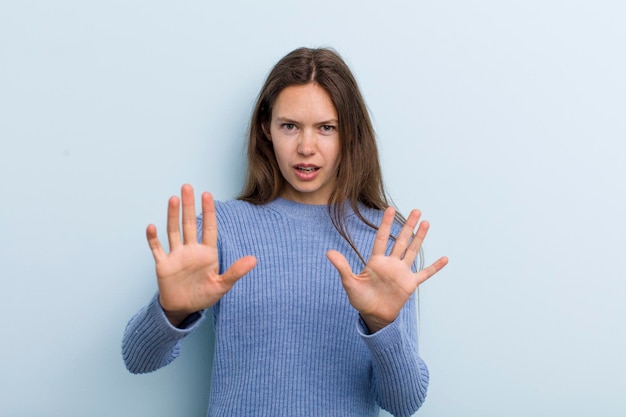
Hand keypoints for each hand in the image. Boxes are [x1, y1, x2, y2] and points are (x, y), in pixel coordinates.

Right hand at [146, 184, 256, 325]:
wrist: (184, 308)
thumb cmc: (204, 295)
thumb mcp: (222, 285)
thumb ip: (236, 272)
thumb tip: (254, 260)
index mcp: (207, 253)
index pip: (209, 227)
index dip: (208, 211)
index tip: (207, 195)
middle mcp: (191, 250)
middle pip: (189, 223)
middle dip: (189, 206)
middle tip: (188, 187)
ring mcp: (176, 256)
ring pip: (173, 231)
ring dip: (173, 216)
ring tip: (174, 199)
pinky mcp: (163, 265)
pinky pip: (157, 249)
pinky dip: (153, 239)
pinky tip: (152, 227)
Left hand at [326, 207, 447, 332]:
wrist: (373, 315)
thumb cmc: (360, 299)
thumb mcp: (349, 282)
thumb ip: (342, 267)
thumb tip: (328, 252)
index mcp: (376, 261)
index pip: (382, 238)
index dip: (386, 224)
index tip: (389, 209)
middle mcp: (391, 263)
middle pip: (401, 240)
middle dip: (408, 225)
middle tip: (415, 210)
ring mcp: (402, 272)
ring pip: (412, 251)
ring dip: (419, 238)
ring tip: (426, 223)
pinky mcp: (410, 284)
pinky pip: (425, 274)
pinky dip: (434, 267)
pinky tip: (444, 258)